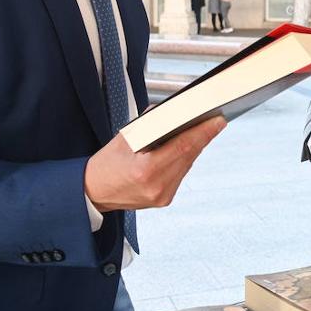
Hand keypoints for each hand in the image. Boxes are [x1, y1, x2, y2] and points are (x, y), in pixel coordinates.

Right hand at [84, 116, 224, 211]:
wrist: (93, 193)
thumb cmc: (106, 165)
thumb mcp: (125, 138)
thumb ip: (150, 124)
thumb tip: (173, 111)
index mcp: (145, 171)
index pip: (183, 147)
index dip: (203, 132)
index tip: (217, 121)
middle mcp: (157, 186)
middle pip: (190, 155)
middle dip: (203, 136)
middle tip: (215, 121)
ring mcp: (162, 196)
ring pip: (188, 165)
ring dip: (195, 147)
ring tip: (203, 130)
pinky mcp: (165, 199)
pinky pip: (181, 174)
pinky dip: (185, 159)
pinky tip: (188, 148)